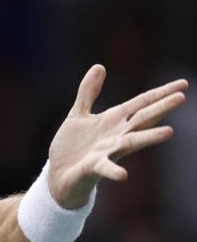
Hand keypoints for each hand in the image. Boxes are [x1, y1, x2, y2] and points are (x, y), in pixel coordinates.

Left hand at [47, 65, 187, 208]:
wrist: (59, 174)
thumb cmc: (73, 146)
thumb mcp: (79, 114)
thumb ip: (89, 92)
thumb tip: (100, 66)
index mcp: (113, 121)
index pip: (141, 104)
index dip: (160, 93)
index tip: (183, 84)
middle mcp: (116, 136)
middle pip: (142, 119)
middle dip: (160, 109)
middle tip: (181, 98)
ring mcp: (107, 152)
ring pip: (131, 143)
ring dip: (149, 137)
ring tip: (169, 132)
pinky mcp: (93, 168)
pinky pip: (105, 169)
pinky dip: (113, 171)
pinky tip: (123, 175)